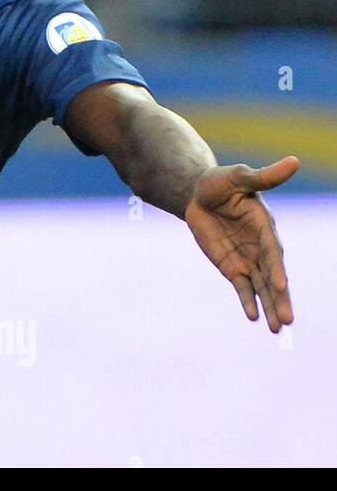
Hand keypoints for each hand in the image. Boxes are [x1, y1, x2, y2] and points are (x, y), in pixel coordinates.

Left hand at [185, 157, 298, 332]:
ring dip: (269, 306)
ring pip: (260, 287)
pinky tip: (254, 318)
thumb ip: (264, 176)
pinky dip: (248, 301)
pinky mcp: (232, 266)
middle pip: (272, 276)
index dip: (276, 270)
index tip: (280, 287)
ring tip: (279, 329)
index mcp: (265, 226)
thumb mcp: (239, 176)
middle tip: (288, 321)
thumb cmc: (220, 182)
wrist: (198, 193)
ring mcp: (247, 258)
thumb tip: (293, 161)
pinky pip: (242, 287)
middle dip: (279, 298)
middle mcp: (260, 246)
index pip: (272, 252)